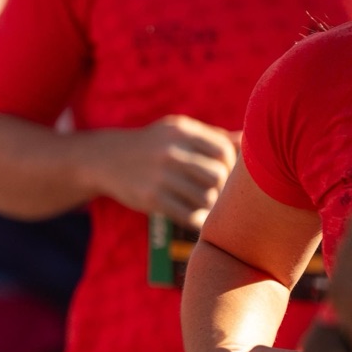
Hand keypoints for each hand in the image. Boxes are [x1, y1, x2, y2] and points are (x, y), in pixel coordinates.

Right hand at [93, 116, 237, 227]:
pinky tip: (194, 217)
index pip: (223, 150)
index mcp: (182, 131)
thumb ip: (211, 137)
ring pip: (205, 197)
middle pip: (217, 176)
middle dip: (222, 189)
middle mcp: (171, 151)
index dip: (230, 166)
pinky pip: (186, 214)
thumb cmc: (152, 144)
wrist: (106, 159)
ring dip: (210, 206)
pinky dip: (196, 219)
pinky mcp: (151, 198)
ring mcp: (160, 176)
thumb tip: (246, 140)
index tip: (223, 174)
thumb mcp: (177, 131)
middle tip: (217, 194)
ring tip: (206, 205)